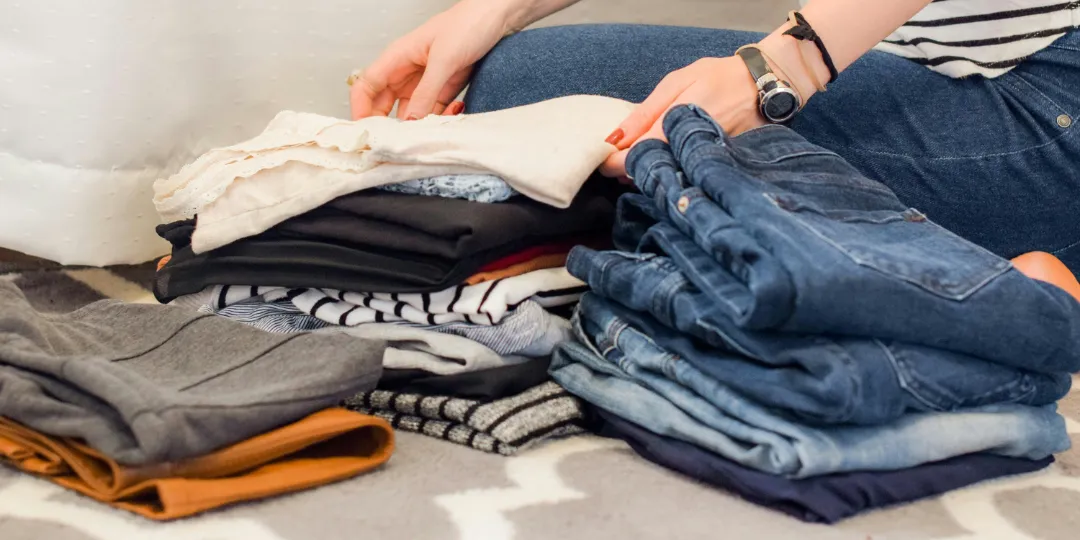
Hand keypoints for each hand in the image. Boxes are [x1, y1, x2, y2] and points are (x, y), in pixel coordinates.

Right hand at [349, 0, 513, 119]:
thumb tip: (410, 121)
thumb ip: (426, 92)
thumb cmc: (468, 23)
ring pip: (410, 113)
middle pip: (384, 105)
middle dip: (389, 125)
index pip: (365, 86)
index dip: (360, 110)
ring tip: (433, 130)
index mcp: (397, 57)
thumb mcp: (445, 59)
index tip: (366, 133)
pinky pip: (433, 112)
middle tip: (398, 144)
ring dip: (420, 125)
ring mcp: (425, 81)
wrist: (498, 17)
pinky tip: (452, 114)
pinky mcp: (444, 89)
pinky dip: (440, 119)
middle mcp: (407, 71)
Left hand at [599, 56, 765, 177]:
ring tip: (642, 158)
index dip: (612, 164)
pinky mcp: (713, 169)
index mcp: (673, 128)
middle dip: (627, 171)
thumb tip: (614, 139)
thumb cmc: (718, 78)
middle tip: (620, 159)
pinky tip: (666, 162)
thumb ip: (644, 113)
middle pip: (647, 176)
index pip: (632, 159)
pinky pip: (684, 178)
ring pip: (665, 180)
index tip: (603, 159)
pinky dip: (670, 173)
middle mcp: (687, 152)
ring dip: (648, 174)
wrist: (765, 85)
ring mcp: (701, 164)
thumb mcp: (676, 83)